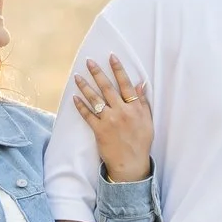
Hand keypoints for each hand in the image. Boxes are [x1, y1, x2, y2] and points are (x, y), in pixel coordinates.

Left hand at [71, 55, 153, 182]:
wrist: (131, 164)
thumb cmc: (141, 143)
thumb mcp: (147, 121)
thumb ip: (143, 102)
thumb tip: (140, 83)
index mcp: (135, 108)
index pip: (126, 84)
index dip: (118, 69)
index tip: (111, 57)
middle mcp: (122, 111)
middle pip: (107, 88)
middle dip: (97, 73)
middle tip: (89, 62)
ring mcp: (109, 120)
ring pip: (95, 99)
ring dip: (85, 86)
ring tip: (77, 77)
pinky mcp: (99, 130)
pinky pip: (87, 115)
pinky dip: (80, 106)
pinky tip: (74, 97)